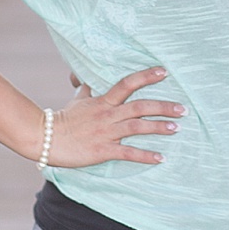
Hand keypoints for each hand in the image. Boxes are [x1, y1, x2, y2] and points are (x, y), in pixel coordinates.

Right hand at [44, 67, 184, 166]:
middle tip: (183, 109)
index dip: (146, 76)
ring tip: (177, 128)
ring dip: (158, 127)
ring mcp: (106, 132)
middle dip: (163, 107)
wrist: (44, 138)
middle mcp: (107, 114)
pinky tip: (161, 158)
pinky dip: (145, 155)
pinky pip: (127, 152)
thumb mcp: (78, 100)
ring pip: (137, 127)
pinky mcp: (102, 149)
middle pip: (139, 106)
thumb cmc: (63, 119)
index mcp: (103, 101)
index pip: (127, 83)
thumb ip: (88, 88)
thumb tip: (83, 74)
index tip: (164, 71)